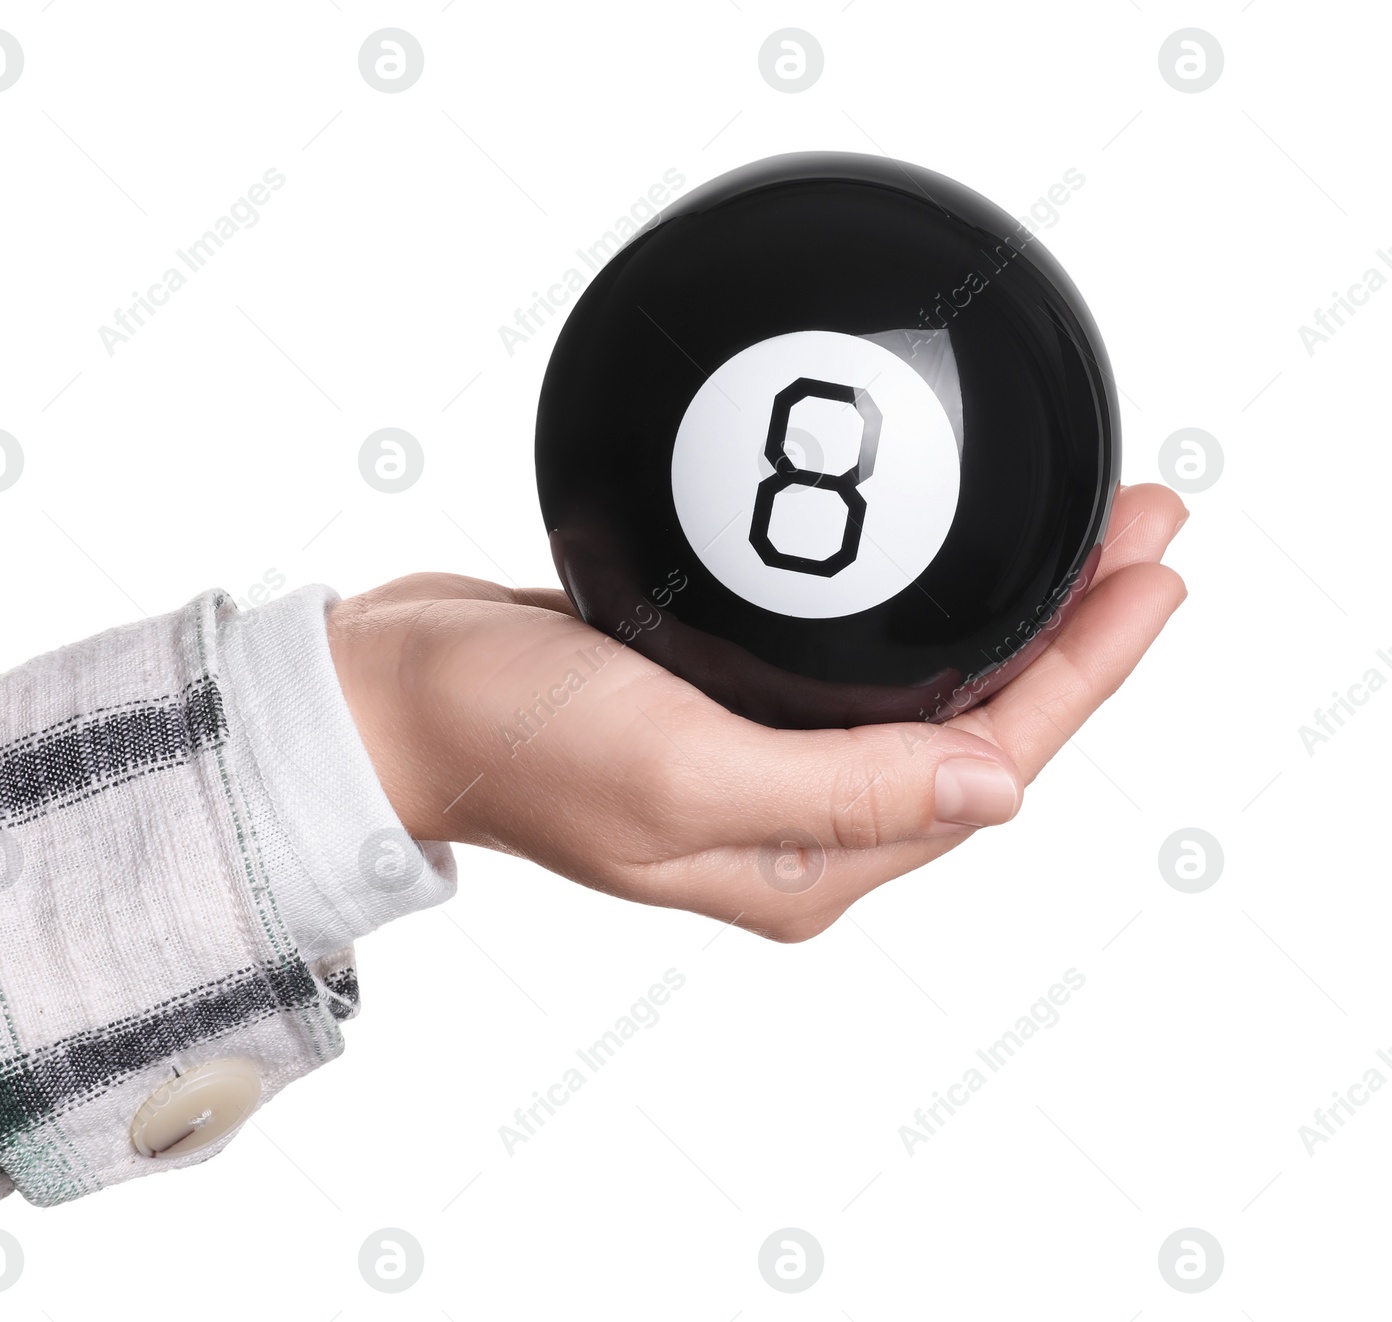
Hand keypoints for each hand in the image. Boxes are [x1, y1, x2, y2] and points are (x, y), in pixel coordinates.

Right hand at [327, 483, 1187, 940]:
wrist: (398, 694)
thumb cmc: (511, 739)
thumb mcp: (678, 775)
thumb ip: (840, 794)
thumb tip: (994, 794)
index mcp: (802, 866)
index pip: (986, 769)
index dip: (1084, 676)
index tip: (1152, 577)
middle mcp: (797, 826)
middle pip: (978, 726)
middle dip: (1071, 634)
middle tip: (1141, 525)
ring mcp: (764, 763)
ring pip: (927, 689)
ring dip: (1008, 612)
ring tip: (1080, 529)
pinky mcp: (728, 704)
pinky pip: (859, 659)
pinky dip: (917, 603)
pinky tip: (945, 556)